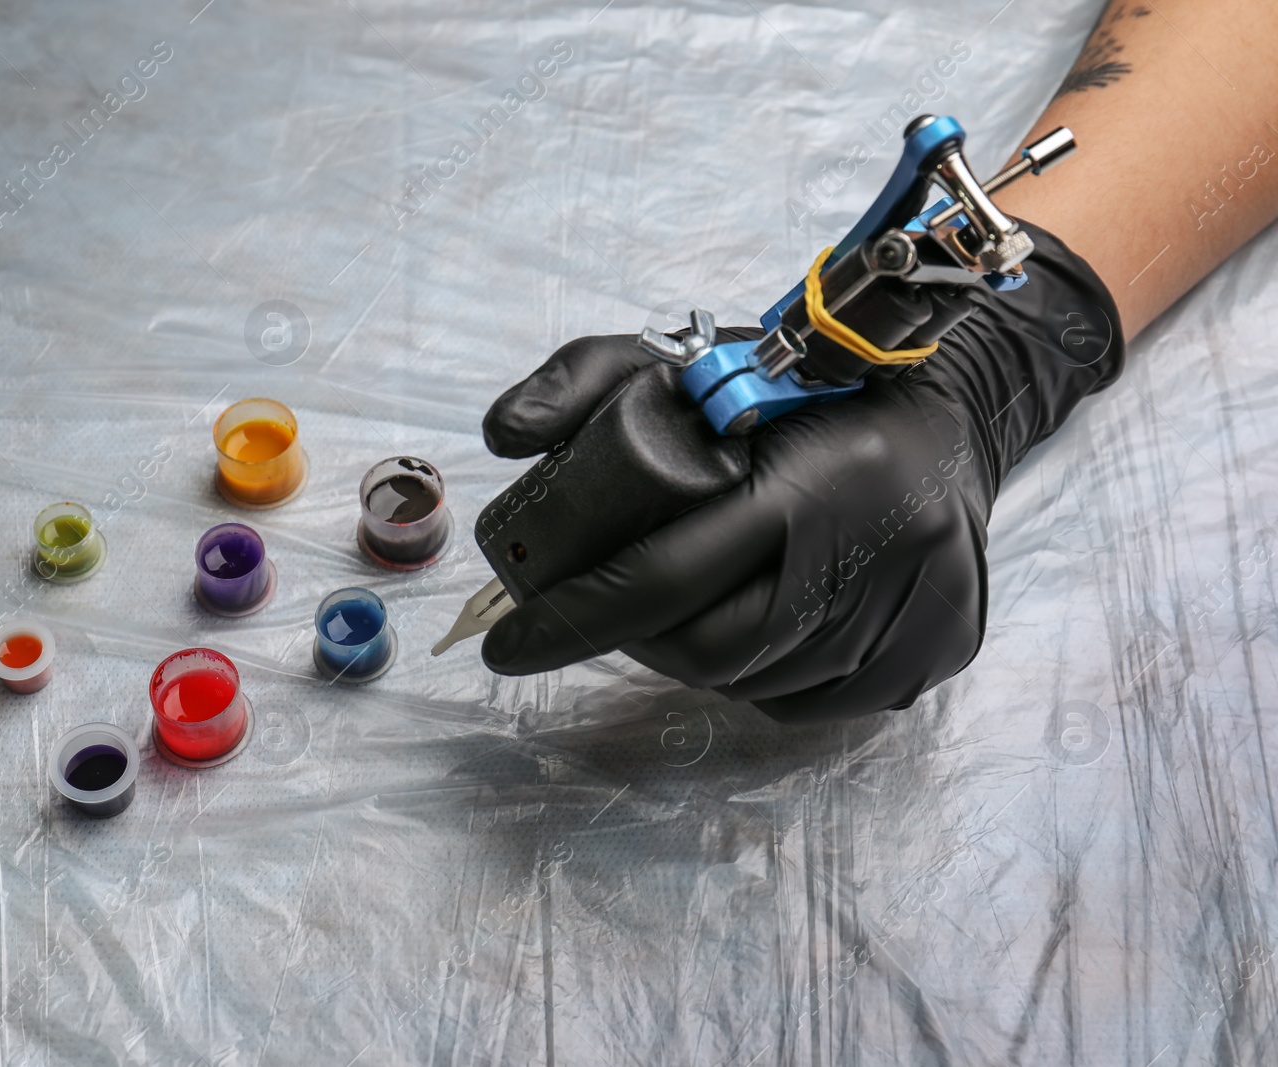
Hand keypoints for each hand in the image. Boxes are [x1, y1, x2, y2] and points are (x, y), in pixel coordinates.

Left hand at [480, 221, 1123, 720]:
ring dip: (698, 658)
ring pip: (757, 681)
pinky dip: (759, 677)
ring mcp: (917, 615)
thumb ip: (585, 377)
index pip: (669, 577)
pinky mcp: (938, 652)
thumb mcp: (686, 359)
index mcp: (818, 479)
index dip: (574, 620)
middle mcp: (877, 553)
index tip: (505, 647)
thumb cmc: (803, 393)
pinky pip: (809, 700)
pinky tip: (754, 619)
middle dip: (635, 642)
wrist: (948, 418)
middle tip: (598, 616)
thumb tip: (501, 433)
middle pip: (710, 649)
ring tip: (683, 602)